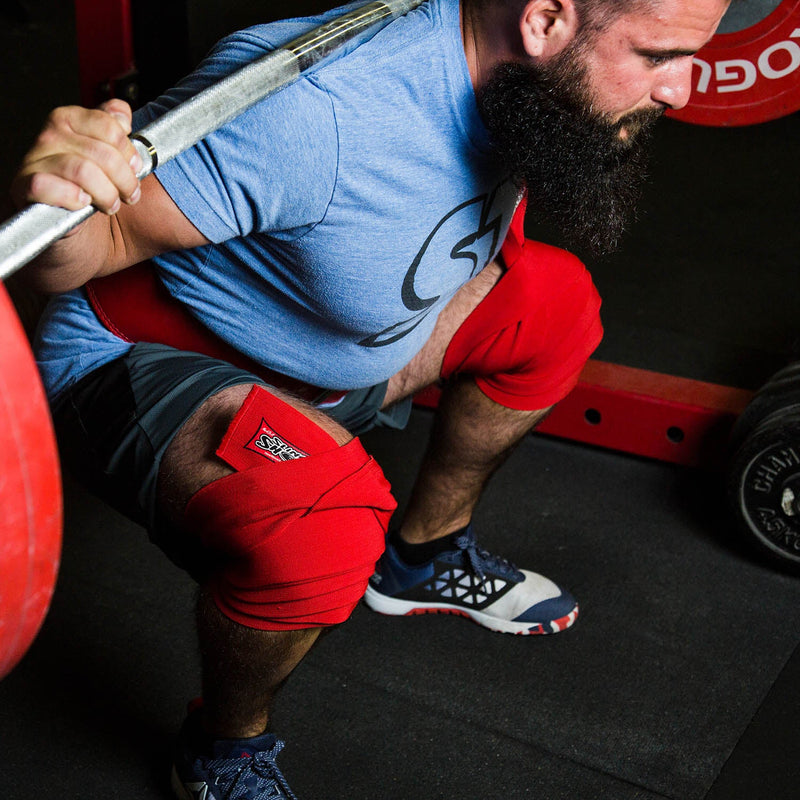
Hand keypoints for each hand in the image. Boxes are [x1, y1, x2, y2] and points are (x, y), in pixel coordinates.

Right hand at [10, 98, 142, 215]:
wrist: (61, 214)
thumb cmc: (86, 183)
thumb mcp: (105, 152)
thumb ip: (113, 130)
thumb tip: (121, 115)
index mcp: (70, 119)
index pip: (109, 127)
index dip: (129, 152)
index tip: (135, 168)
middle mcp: (51, 135)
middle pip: (103, 154)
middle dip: (125, 180)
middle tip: (130, 194)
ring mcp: (36, 159)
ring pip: (83, 171)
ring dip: (107, 194)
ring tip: (112, 204)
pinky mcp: (26, 184)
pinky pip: (51, 187)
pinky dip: (72, 198)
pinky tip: (82, 203)